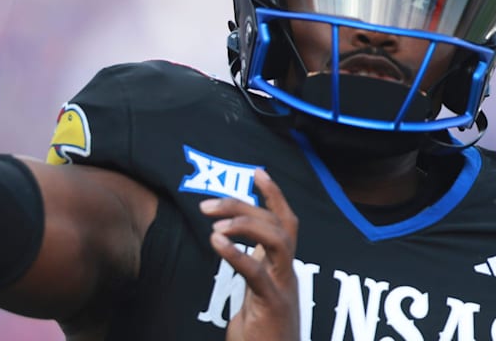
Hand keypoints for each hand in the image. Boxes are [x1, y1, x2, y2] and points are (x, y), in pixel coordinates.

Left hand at [201, 168, 298, 340]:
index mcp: (283, 269)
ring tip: (214, 222)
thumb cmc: (261, 337)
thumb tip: (234, 247)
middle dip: (244, 206)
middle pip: (276, 224)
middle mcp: (288, 274)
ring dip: (245, 223)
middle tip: (207, 205)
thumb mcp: (255, 296)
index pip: (285, 222)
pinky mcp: (273, 306)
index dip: (274, 194)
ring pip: (277, 240)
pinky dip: (236, 253)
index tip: (257, 171)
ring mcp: (284, 289)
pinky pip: (257, 273)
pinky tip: (216, 241)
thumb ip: (251, 271)